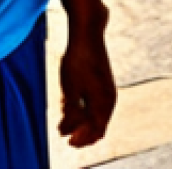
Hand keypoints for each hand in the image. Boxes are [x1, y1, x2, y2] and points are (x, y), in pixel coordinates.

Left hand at [58, 33, 116, 147]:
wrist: (87, 32)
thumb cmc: (78, 60)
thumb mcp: (70, 90)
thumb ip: (72, 114)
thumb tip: (69, 132)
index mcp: (104, 104)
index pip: (96, 132)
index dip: (81, 140)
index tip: (66, 140)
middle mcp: (110, 99)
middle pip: (96, 125)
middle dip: (79, 130)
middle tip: (61, 128)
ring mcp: (108, 89)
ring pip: (95, 113)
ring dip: (79, 117)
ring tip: (62, 113)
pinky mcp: (103, 81)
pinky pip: (95, 101)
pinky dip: (82, 106)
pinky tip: (68, 100)